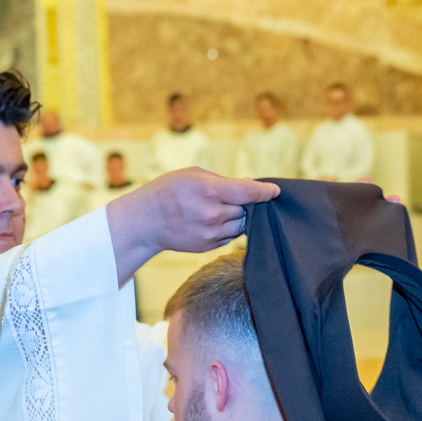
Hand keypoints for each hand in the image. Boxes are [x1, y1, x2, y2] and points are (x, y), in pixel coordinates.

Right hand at [107, 168, 279, 281]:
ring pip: (241, 224)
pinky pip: (231, 236)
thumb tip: (249, 186)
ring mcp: (211, 234)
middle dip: (248, 202)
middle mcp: (213, 215)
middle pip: (246, 209)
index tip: (275, 191)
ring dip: (240, 216)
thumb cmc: (168, 191)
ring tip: (224, 207)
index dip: (265, 192)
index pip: (248, 193)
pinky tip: (216, 220)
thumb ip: (223, 181)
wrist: (146, 221)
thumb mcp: (194, 175)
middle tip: (241, 196)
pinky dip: (229, 227)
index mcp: (210, 192)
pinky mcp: (209, 246)